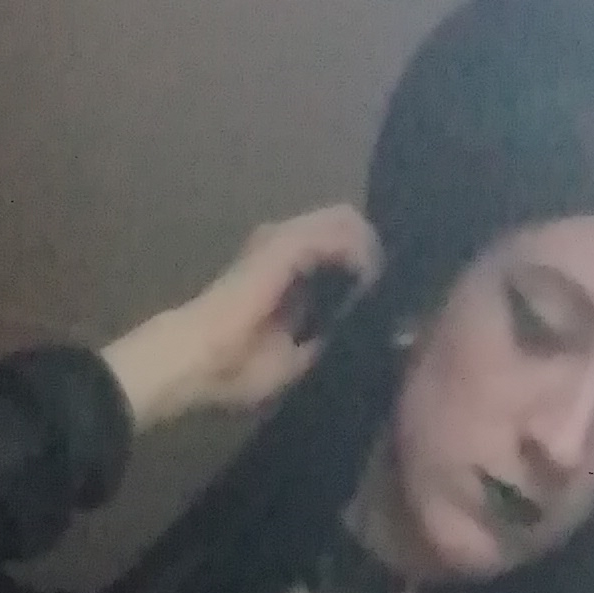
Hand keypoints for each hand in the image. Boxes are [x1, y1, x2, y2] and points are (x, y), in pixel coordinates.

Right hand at [101, 207, 383, 433]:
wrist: (196, 360)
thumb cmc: (233, 369)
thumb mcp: (291, 361)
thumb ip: (322, 339)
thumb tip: (358, 333)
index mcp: (287, 279)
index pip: (337, 256)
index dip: (366, 270)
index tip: (390, 296)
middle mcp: (286, 251)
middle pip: (345, 231)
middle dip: (374, 254)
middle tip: (396, 286)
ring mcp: (285, 241)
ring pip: (345, 223)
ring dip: (371, 249)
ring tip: (386, 282)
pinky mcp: (286, 243)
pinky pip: (337, 232)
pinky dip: (360, 251)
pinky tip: (372, 277)